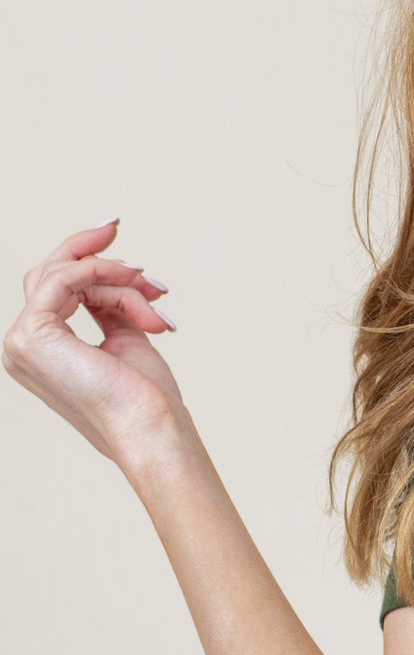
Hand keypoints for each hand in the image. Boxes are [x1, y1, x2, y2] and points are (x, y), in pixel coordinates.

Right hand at [3, 218, 188, 467]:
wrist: (151, 427)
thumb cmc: (146, 396)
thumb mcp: (126, 338)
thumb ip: (110, 307)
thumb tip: (118, 276)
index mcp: (41, 350)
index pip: (55, 290)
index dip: (87, 262)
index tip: (119, 241)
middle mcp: (22, 346)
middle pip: (49, 275)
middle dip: (91, 253)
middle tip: (116, 227)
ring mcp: (21, 342)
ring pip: (63, 275)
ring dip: (114, 275)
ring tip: (152, 289)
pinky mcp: (32, 336)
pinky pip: (62, 280)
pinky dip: (100, 274)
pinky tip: (133, 283)